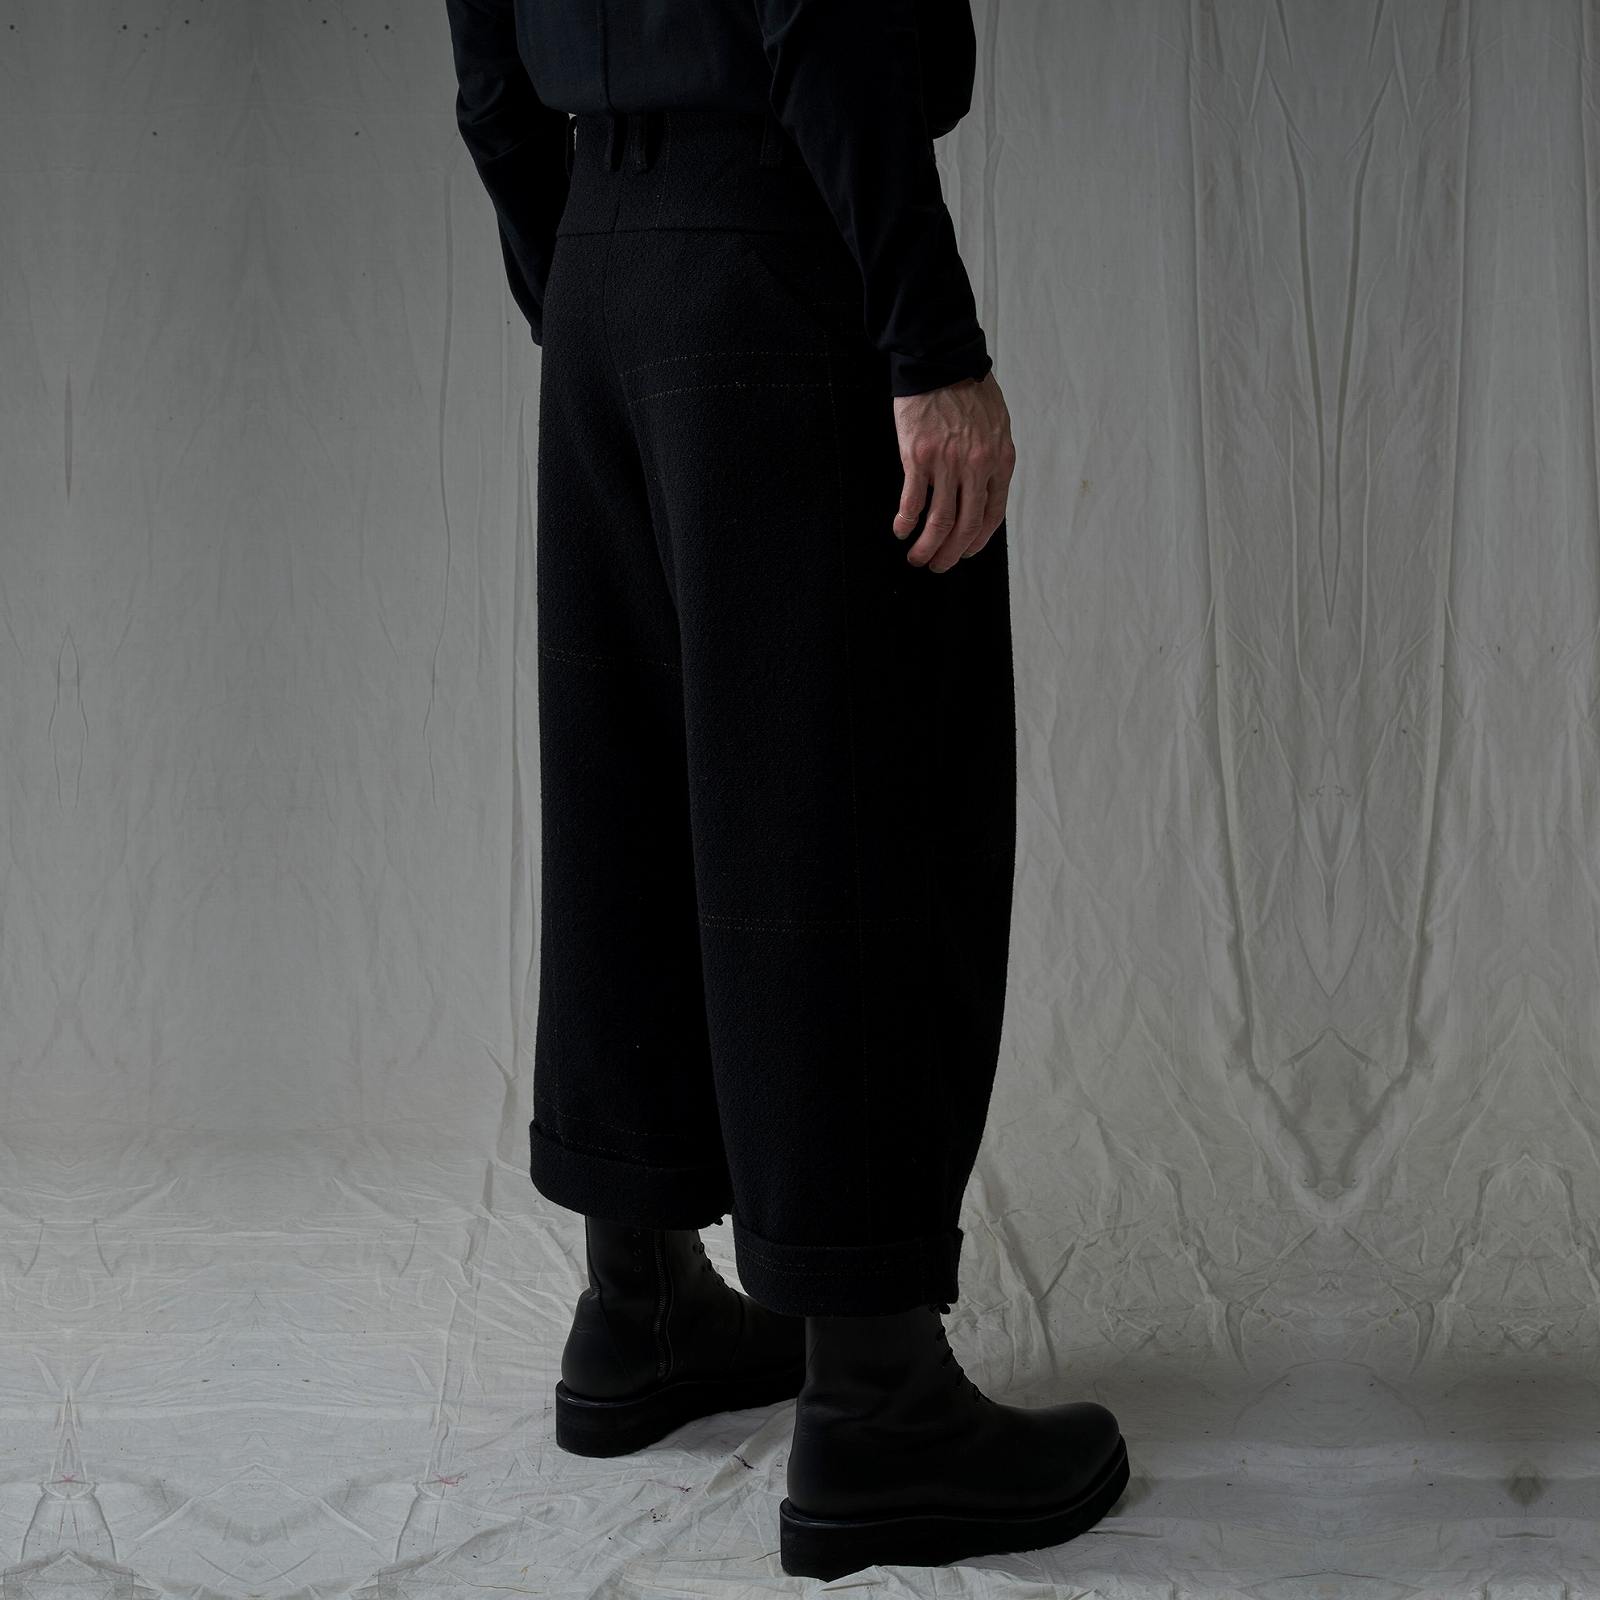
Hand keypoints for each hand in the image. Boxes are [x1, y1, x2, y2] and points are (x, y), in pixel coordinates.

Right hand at [891, 371, 1015, 571]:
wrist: (941, 360)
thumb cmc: (968, 388)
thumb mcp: (997, 424)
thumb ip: (992, 458)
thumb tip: (982, 490)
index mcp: (1000, 460)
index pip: (992, 515)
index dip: (977, 540)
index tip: (966, 552)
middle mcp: (977, 467)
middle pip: (965, 526)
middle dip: (951, 554)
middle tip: (938, 565)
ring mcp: (948, 464)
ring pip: (939, 522)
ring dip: (927, 547)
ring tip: (917, 558)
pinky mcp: (919, 458)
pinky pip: (913, 502)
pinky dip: (906, 522)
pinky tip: (900, 530)